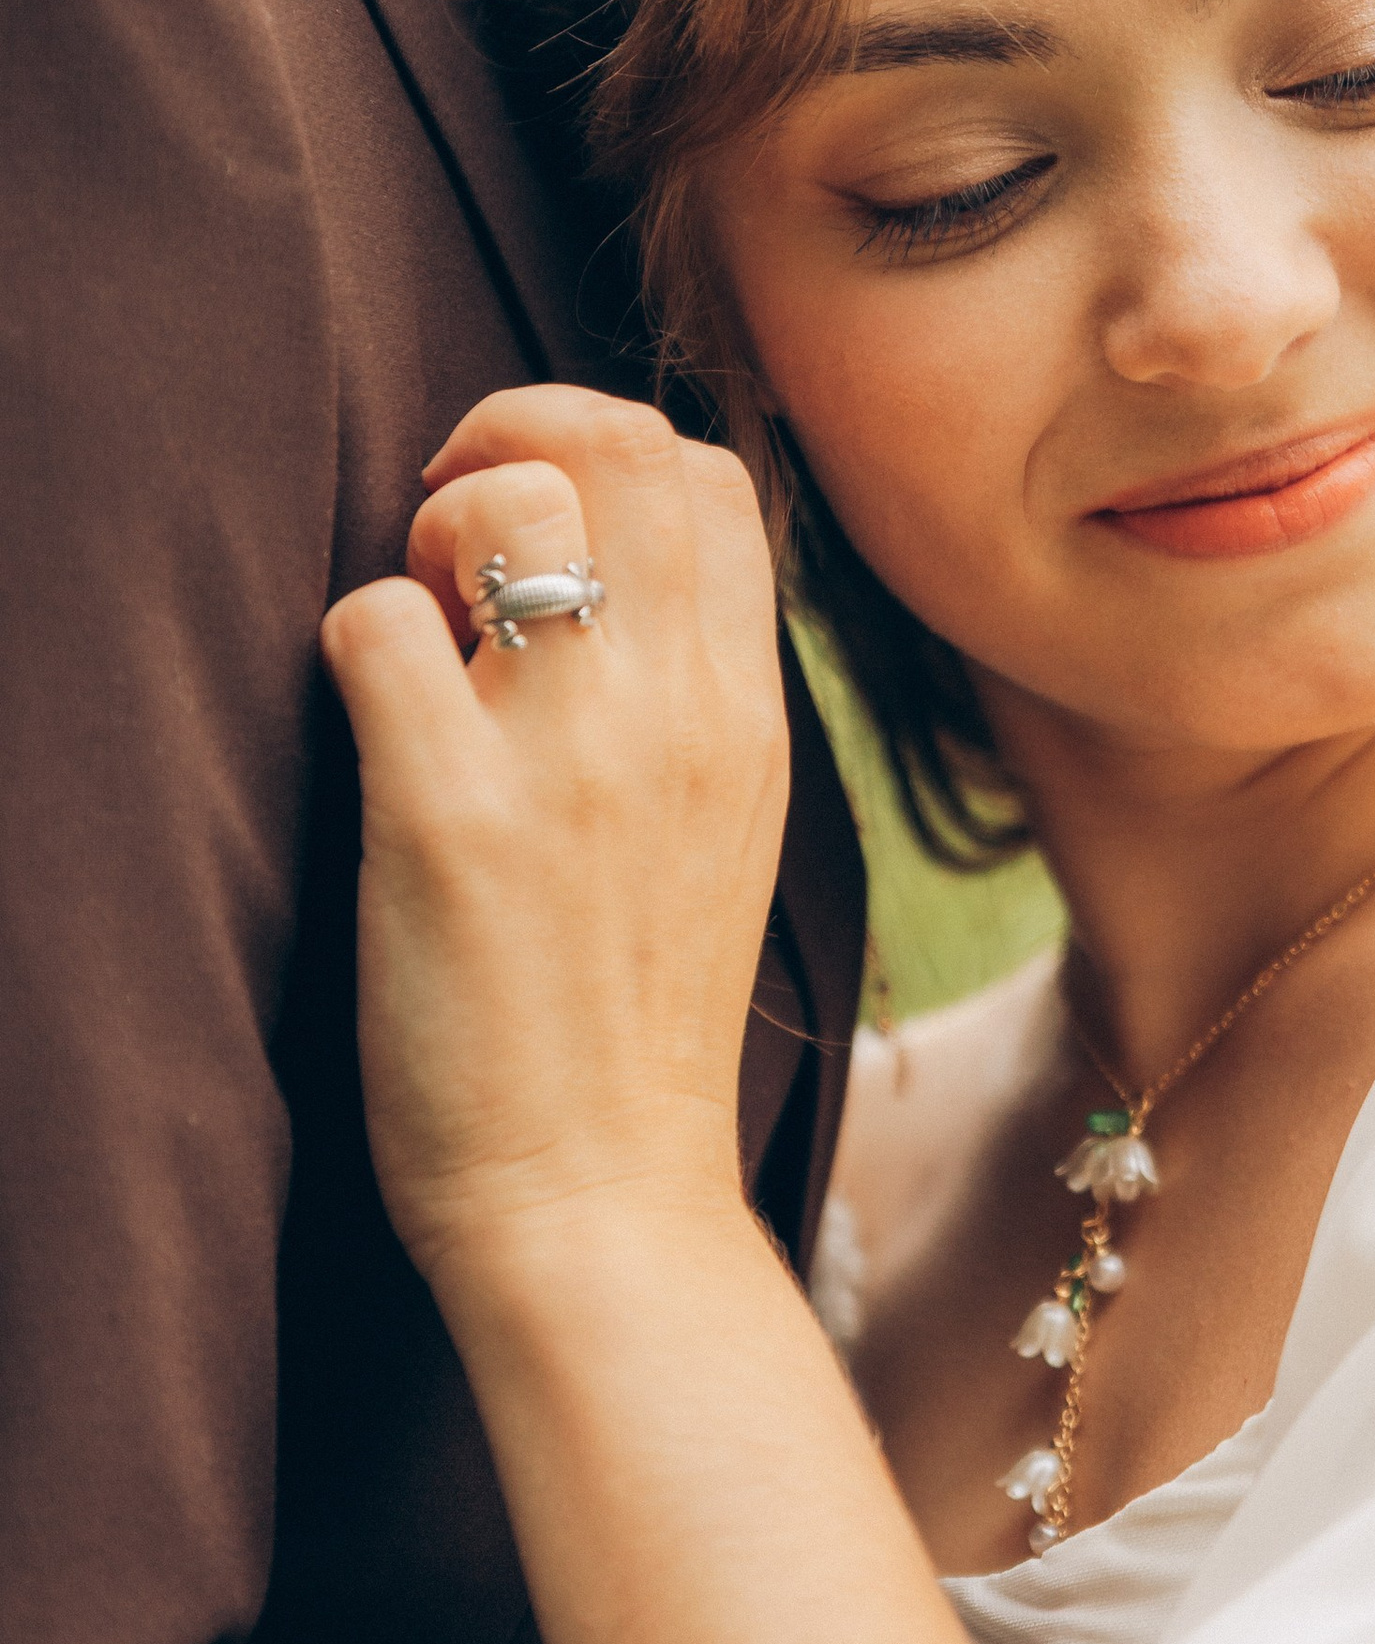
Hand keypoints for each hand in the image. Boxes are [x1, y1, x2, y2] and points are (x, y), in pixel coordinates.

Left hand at [320, 388, 789, 1290]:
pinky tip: (375, 733)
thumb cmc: (636, 1023)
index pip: (714, 474)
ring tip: (425, 639)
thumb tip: (603, 570)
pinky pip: (373, 626)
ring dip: (434, 538)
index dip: (604, 455)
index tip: (539, 527)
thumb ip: (690, 695)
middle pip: (617, 444)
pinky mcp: (449, 820)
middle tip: (457, 555)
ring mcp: (570, 759)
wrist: (603, 1199)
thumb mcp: (725, 829)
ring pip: (505, 503)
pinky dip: (354, 650)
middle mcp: (679, 711)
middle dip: (510, 447)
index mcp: (750, 714)